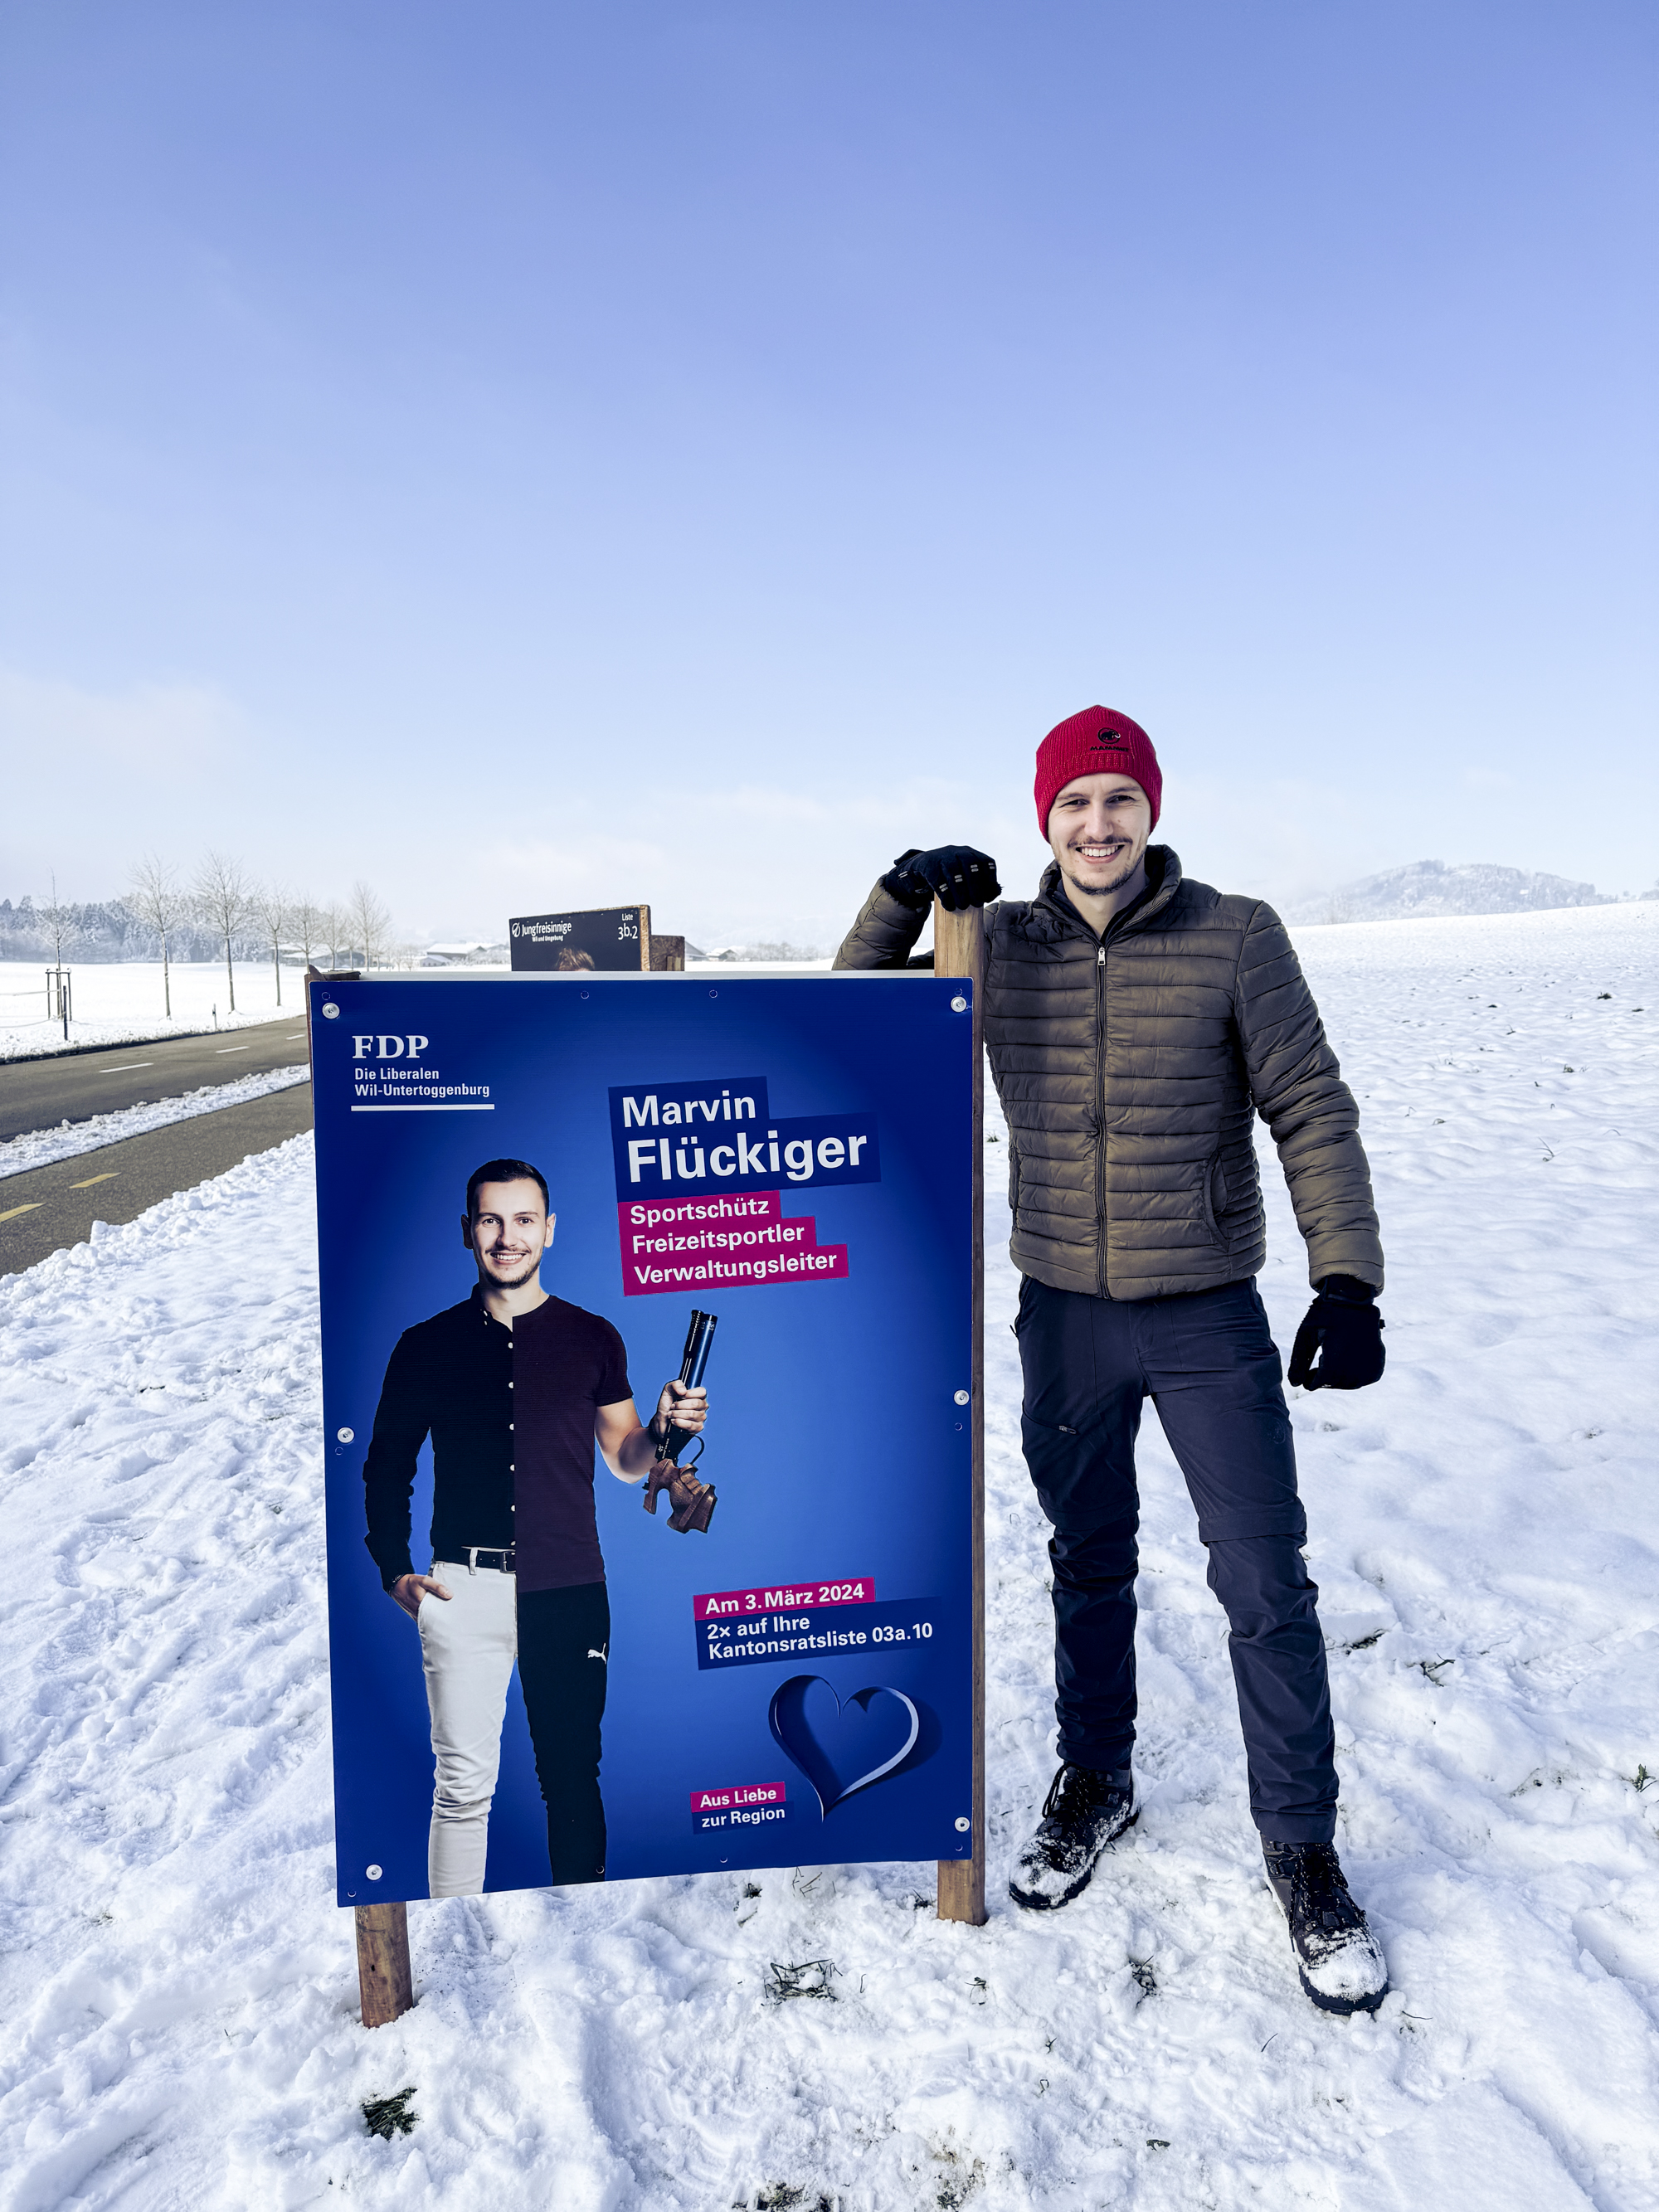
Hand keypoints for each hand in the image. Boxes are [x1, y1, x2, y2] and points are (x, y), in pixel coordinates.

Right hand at [391, 1571, 451, 1619]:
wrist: (398, 1585)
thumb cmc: (411, 1582)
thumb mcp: (425, 1581)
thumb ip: (437, 1587)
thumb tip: (450, 1595)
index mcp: (423, 1606)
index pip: (438, 1616)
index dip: (447, 1616)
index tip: (456, 1616)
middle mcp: (419, 1614)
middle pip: (435, 1620)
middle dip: (444, 1619)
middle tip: (455, 1617)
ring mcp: (417, 1616)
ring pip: (430, 1621)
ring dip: (438, 1619)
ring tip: (450, 1617)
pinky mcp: (415, 1616)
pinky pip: (425, 1620)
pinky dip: (432, 1618)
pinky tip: (439, 1615)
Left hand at [655, 1379, 707, 1438]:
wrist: (661, 1421)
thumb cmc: (667, 1405)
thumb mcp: (668, 1390)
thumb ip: (675, 1384)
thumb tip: (683, 1391)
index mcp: (697, 1396)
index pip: (702, 1392)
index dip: (690, 1393)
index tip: (680, 1396)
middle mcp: (702, 1406)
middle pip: (696, 1403)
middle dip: (680, 1405)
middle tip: (672, 1406)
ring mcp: (701, 1417)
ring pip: (692, 1414)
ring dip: (677, 1414)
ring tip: (671, 1414)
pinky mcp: (697, 1428)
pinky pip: (690, 1425)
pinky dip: (679, 1422)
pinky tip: (674, 1421)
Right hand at [882, 846, 1001, 912]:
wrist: (922, 868)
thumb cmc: (950, 876)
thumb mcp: (966, 877)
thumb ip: (982, 884)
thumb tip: (996, 892)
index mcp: (971, 853)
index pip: (987, 863)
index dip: (990, 880)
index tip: (987, 897)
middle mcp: (958, 851)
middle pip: (971, 867)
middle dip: (976, 888)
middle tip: (976, 904)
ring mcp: (943, 857)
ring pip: (954, 873)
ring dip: (961, 893)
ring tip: (962, 907)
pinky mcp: (929, 866)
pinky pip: (939, 880)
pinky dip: (946, 895)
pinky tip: (949, 906)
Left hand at [1287, 1278, 1385, 1391]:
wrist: (1355, 1301)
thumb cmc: (1326, 1316)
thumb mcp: (1306, 1335)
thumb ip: (1298, 1361)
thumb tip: (1294, 1385)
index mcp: (1334, 1366)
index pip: (1316, 1384)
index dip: (1310, 1377)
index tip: (1309, 1367)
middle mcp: (1353, 1373)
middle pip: (1331, 1384)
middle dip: (1324, 1374)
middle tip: (1325, 1354)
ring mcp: (1368, 1371)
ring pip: (1348, 1383)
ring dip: (1339, 1374)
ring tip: (1337, 1353)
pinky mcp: (1377, 1368)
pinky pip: (1363, 1379)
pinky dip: (1354, 1372)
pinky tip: (1349, 1357)